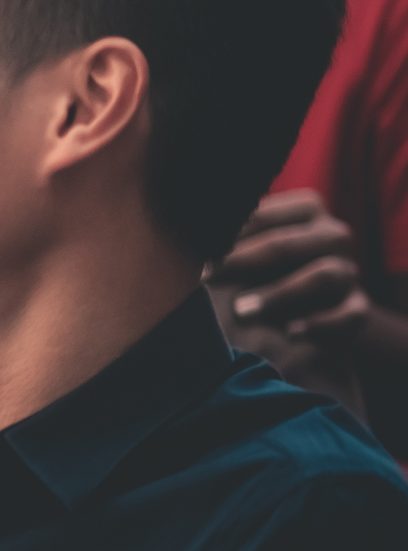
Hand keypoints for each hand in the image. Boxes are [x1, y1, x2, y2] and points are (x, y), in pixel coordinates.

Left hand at [208, 190, 369, 340]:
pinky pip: (352, 315)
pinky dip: (320, 324)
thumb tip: (195, 223)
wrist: (263, 337)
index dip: (230, 234)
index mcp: (303, 213)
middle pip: (296, 242)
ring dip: (280, 293)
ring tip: (242, 311)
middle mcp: (331, 237)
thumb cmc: (236, 285)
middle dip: (248, 260)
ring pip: (327, 275)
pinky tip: (290, 332)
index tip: (197, 254)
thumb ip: (219, 239)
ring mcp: (348, 274)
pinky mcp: (356, 310)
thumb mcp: (223, 260)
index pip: (268, 215)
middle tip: (209, 277)